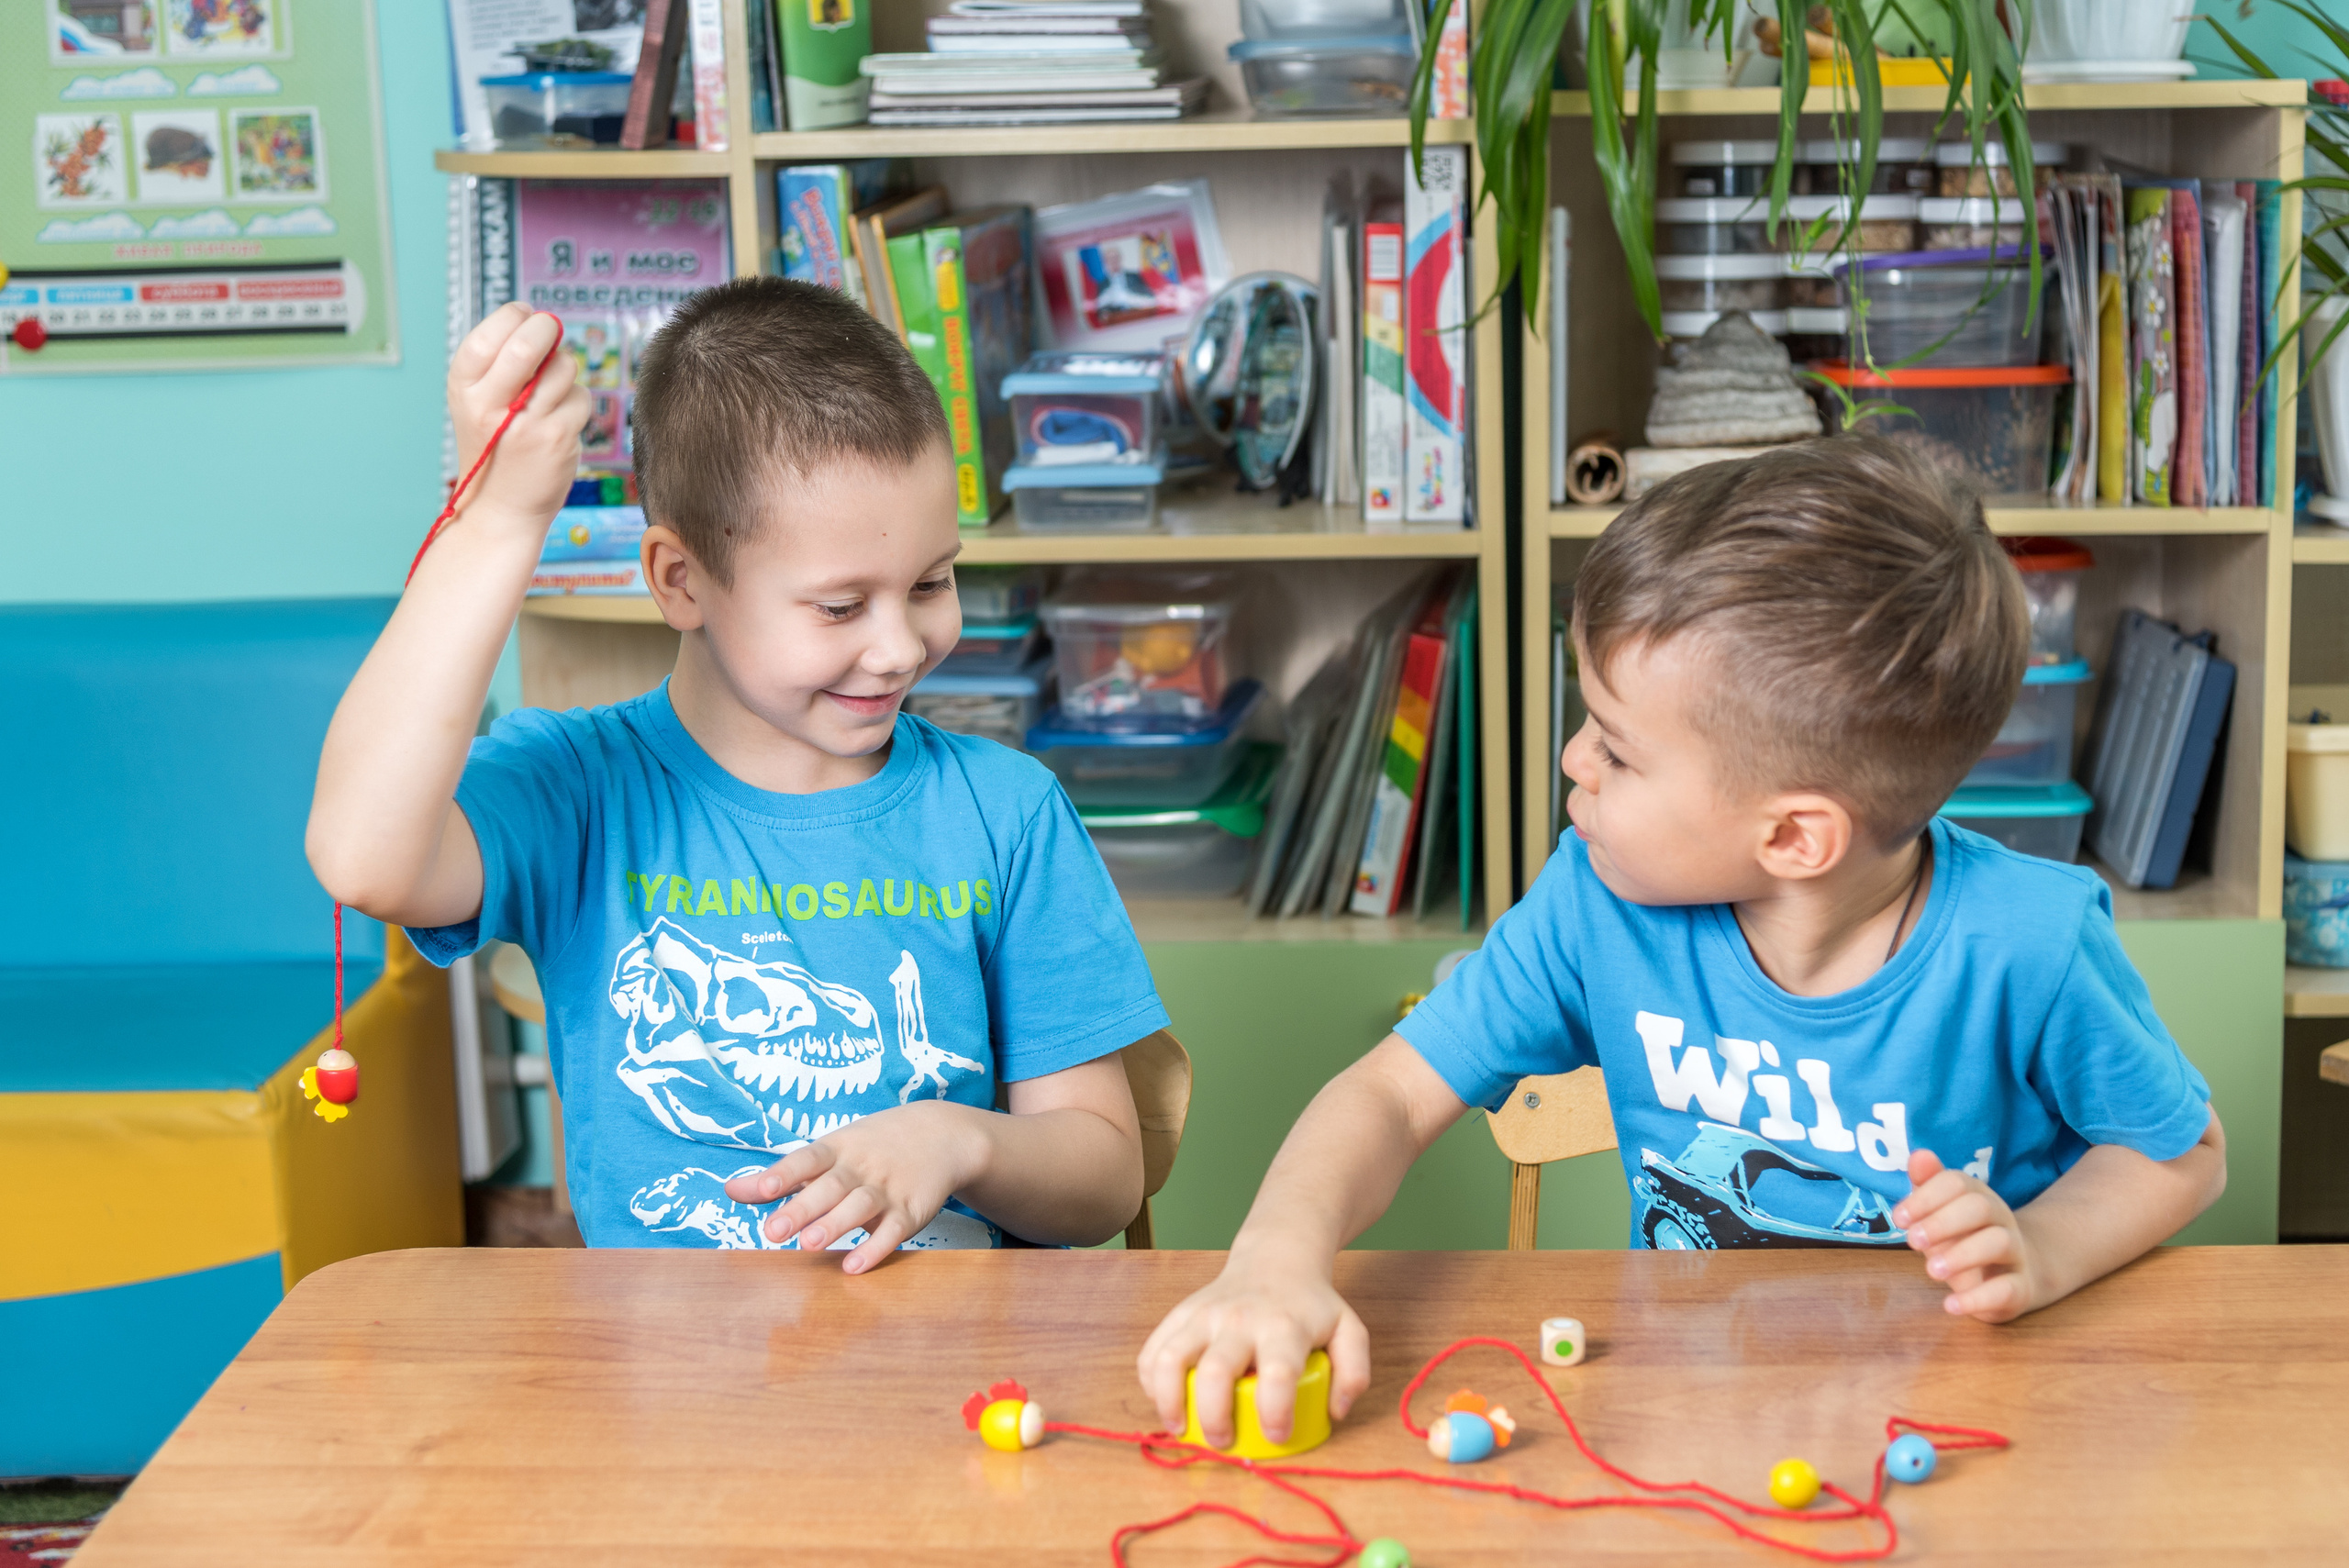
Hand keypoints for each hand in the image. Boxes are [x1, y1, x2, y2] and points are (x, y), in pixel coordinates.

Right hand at [445, 303, 588, 536]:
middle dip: (548, 329)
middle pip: (529, 344)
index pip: (489, 333)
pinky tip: (560, 422)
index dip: (516, 316)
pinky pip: (580, 397)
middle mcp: (489, 404)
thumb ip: (501, 363)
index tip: (528, 317)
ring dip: (564, 373)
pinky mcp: (557, 438)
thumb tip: (543, 321)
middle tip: (552, 330)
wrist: (501, 507)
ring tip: (549, 397)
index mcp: (463, 387)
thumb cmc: (494, 445)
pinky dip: (576, 403)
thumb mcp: (479, 401)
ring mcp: (525, 422)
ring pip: (563, 368)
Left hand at [722, 1102, 982, 1274]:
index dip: (783, 1174)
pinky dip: (875, 1248)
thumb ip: (781, 1176)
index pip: (807, 1159)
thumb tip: (730, 1190)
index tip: (760, 1190)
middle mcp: (861, 1167)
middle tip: (774, 1231)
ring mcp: (888, 1188)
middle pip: (831, 1186)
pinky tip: (854, 1267)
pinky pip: (893, 1230)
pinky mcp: (911, 1210)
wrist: (942, 1135)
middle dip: (803, 1208)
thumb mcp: (830, 1152)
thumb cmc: (872, 1148)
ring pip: (860, 1206)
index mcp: (838, 1150)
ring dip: (835, 1225)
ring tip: (809, 1245)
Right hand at [1135, 1253, 1369, 1447]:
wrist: (1276, 1258)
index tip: (1276, 1435)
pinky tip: (1166, 1402)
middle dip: (1214, 1418)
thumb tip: (1336, 1412)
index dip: (1275, 1411)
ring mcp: (1203, 1314)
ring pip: (1168, 1359)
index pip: (1277, 1373)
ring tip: (1181, 1429)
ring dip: (1168, 1403)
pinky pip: (1152, 1351)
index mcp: (1283, 1326)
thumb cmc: (1311, 1305)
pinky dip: (1151, 1384)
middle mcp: (1239, 1318)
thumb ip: (1354, 1372)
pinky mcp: (1180, 1315)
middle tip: (1223, 1444)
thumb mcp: (1348, 1330)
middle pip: (1215, 1372)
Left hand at [1895, 1149, 2044, 1322]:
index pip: (1956, 1182)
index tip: (1899, 1218)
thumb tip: (1918, 1155)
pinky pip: (2009, 1290)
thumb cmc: (1965, 1238)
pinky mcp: (2021, 1288)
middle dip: (1942, 1221)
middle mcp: (2000, 1220)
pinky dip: (1978, 1298)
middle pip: (1980, 1207)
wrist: (2018, 1274)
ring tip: (1931, 1270)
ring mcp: (2015, 1253)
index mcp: (1978, 1196)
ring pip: (1999, 1243)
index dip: (1926, 1197)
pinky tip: (1950, 1305)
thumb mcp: (1942, 1213)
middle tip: (1911, 1241)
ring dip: (1961, 1255)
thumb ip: (1928, 1186)